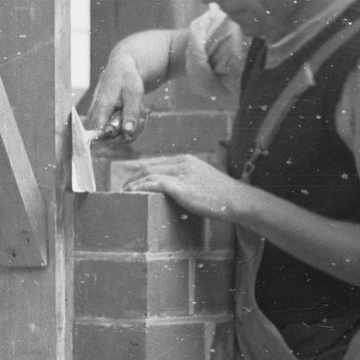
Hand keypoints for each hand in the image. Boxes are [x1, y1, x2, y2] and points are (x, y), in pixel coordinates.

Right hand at [85, 53, 147, 143]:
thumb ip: (131, 113)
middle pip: (110, 139)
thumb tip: (128, 133)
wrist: (121, 69)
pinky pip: (119, 132)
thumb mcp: (134, 93)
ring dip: (134, 128)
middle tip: (142, 116)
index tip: (131, 128)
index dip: (117, 137)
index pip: (100, 135)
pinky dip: (132, 125)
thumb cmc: (127, 79)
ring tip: (141, 111)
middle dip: (130, 131)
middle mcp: (96, 117)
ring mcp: (100, 120)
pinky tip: (138, 114)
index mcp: (100, 109)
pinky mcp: (105, 121)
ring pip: (117, 137)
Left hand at [117, 153, 251, 221]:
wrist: (237, 199)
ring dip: (133, 184)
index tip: (128, 173)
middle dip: (133, 176)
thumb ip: (188, 182)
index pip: (157, 161)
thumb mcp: (203, 182)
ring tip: (123, 193)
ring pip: (148, 174)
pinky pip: (153, 184)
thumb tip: (175, 192)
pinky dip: (140, 188)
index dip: (140, 167)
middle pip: (149, 166)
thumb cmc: (223, 196)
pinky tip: (132, 194)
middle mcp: (182, 162)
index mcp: (187, 160)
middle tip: (122, 187)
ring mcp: (181, 173)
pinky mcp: (180, 186)